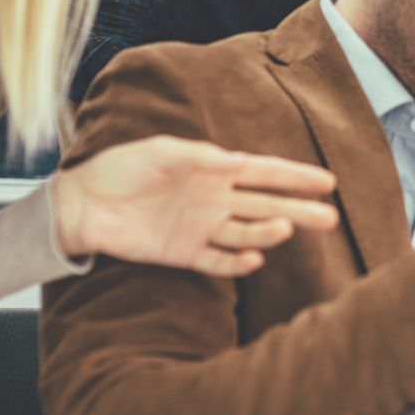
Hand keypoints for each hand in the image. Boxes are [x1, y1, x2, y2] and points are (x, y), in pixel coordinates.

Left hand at [54, 135, 338, 275]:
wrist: (83, 204)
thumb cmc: (122, 168)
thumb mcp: (161, 152)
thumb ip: (199, 157)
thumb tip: (235, 162)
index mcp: (214, 169)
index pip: (264, 173)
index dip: (295, 177)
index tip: (327, 182)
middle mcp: (215, 199)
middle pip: (267, 204)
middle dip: (300, 209)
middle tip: (331, 219)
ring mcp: (202, 227)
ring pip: (247, 232)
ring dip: (268, 232)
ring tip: (285, 228)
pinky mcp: (184, 252)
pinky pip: (218, 261)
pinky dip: (236, 263)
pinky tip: (253, 260)